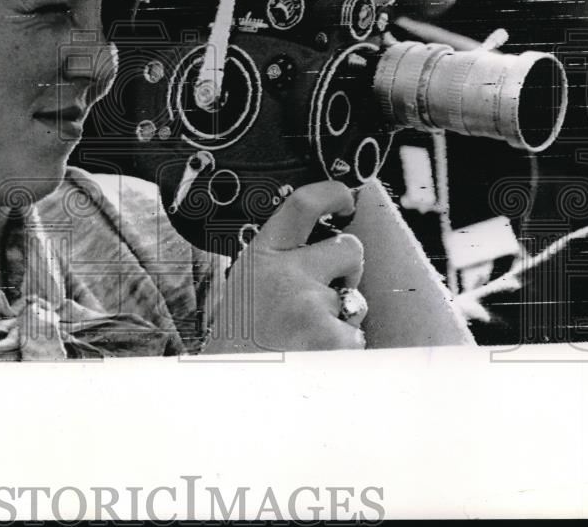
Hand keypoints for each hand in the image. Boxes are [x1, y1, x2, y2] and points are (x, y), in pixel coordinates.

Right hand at [203, 181, 366, 352]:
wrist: (229, 392)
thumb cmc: (240, 344)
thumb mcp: (248, 289)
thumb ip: (280, 265)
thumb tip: (326, 252)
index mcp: (261, 257)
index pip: (301, 205)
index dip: (332, 193)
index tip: (345, 199)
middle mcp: (286, 274)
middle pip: (349, 249)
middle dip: (349, 272)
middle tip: (324, 300)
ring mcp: (311, 305)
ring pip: (358, 300)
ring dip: (344, 319)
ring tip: (306, 340)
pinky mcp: (332, 338)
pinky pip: (358, 337)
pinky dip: (345, 351)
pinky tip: (314, 359)